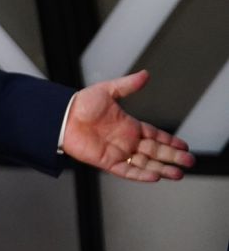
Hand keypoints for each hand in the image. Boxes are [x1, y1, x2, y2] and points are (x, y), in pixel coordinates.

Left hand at [62, 70, 194, 180]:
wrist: (61, 116)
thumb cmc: (80, 103)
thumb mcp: (107, 91)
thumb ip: (127, 85)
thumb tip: (145, 74)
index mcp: (129, 126)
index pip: (155, 135)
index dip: (170, 141)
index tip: (184, 145)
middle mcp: (126, 140)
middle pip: (155, 151)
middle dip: (173, 157)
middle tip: (189, 161)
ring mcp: (117, 152)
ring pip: (145, 163)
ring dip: (162, 168)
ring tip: (178, 173)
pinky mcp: (107, 161)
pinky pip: (127, 171)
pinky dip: (141, 174)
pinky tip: (156, 176)